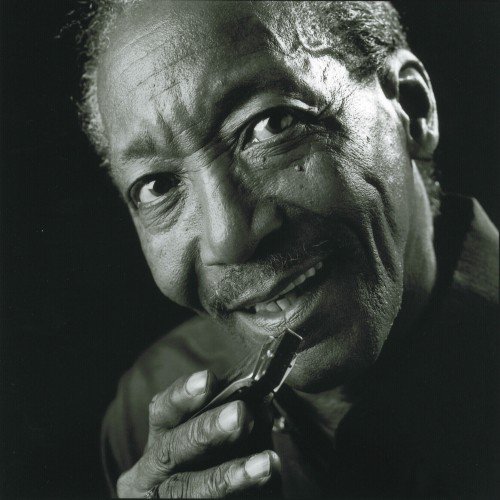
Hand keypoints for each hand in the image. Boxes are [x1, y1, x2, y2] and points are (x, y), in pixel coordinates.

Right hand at [116, 369, 280, 496]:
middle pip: (172, 449)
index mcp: (158, 441)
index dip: (182, 395)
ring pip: (187, 489)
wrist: (215, 499)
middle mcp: (149, 472)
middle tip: (241, 414)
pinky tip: (266, 484)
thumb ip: (234, 423)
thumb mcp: (218, 442)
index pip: (162, 412)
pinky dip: (240, 494)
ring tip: (266, 463)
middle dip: (207, 430)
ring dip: (230, 474)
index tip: (208, 379)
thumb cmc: (212, 467)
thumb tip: (260, 404)